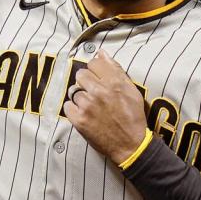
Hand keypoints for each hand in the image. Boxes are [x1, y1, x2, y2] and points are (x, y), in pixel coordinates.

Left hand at [63, 49, 147, 164]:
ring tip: (91, 106)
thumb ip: (116, 70)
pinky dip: (74, 109)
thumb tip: (102, 53)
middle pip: (81, 74)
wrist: (131, 145)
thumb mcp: (132, 91)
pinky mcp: (79, 120)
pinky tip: (84, 114)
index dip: (95, 70)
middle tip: (94, 93)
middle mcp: (100, 92)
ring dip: (81, 97)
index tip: (98, 78)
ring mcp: (88, 106)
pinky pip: (67, 105)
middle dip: (86, 82)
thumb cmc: (133, 118)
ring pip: (74, 90)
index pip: (94, 62)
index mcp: (114, 82)